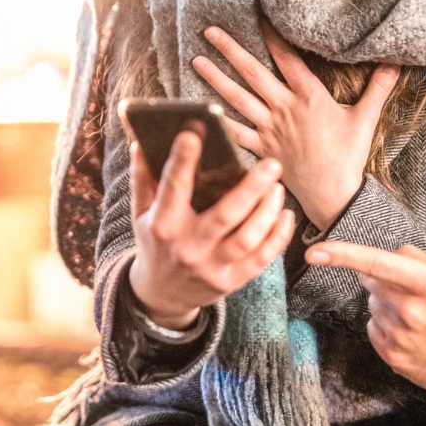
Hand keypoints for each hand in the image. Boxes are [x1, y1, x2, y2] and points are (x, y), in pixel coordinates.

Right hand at [127, 129, 296, 328]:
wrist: (162, 295)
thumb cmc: (155, 241)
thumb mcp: (141, 212)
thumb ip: (143, 178)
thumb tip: (141, 142)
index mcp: (162, 225)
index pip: (173, 188)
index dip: (182, 159)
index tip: (194, 130)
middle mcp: (188, 247)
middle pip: (225, 215)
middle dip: (251, 188)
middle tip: (272, 163)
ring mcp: (212, 267)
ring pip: (248, 238)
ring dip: (267, 211)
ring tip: (278, 187)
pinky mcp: (231, 281)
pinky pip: (261, 259)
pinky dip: (278, 237)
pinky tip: (285, 215)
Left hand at [191, 21, 399, 231]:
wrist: (334, 195)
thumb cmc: (349, 156)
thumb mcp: (365, 118)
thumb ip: (378, 88)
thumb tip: (397, 62)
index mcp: (309, 96)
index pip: (287, 58)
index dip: (271, 36)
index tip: (256, 16)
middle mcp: (284, 108)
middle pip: (252, 73)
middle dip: (229, 50)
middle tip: (209, 31)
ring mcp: (269, 129)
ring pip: (236, 99)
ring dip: (214, 79)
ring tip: (195, 60)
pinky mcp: (260, 148)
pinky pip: (233, 132)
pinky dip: (215, 120)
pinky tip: (198, 110)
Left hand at [304, 241, 425, 394]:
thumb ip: (414, 258)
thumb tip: (385, 254)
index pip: (376, 263)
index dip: (342, 255)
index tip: (315, 252)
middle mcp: (410, 309)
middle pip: (371, 283)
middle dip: (382, 281)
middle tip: (410, 292)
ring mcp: (400, 336)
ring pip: (372, 307)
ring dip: (386, 307)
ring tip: (418, 317)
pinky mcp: (394, 357)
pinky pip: (373, 330)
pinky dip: (385, 327)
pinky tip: (411, 333)